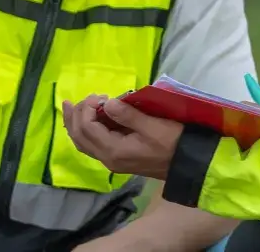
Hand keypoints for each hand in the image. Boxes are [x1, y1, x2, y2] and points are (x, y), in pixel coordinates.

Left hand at [63, 95, 186, 180]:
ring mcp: (112, 161)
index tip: (100, 95)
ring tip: (71, 107)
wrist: (187, 163)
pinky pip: (92, 145)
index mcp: (114, 151)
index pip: (87, 128)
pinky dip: (85, 131)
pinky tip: (87, 120)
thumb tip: (107, 103)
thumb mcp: (152, 126)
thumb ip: (127, 115)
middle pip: (79, 137)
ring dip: (75, 124)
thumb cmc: (172, 143)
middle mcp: (108, 159)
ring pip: (83, 143)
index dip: (87, 108)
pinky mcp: (118, 158)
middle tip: (75, 99)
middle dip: (74, 116)